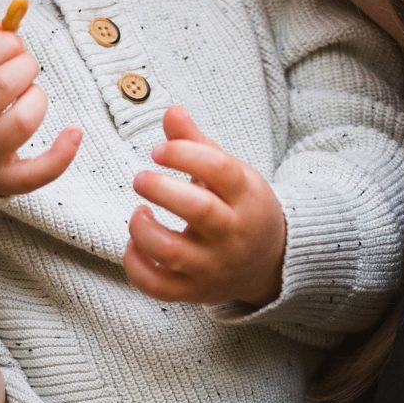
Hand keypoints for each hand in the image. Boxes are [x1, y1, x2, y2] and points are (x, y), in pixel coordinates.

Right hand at [0, 20, 80, 195]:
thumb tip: (1, 25)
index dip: (4, 42)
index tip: (13, 42)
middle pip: (1, 86)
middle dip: (24, 63)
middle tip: (24, 64)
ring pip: (22, 121)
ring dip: (37, 96)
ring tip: (30, 93)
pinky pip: (37, 173)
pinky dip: (62, 154)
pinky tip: (73, 132)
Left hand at [126, 104, 287, 307]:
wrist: (269, 263)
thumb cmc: (241, 208)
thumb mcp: (231, 173)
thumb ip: (198, 144)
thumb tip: (171, 111)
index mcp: (246, 197)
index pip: (218, 169)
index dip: (182, 153)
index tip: (159, 151)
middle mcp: (232, 234)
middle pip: (197, 209)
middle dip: (160, 188)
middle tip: (141, 177)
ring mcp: (212, 267)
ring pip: (171, 252)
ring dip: (143, 229)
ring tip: (138, 211)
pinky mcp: (193, 292)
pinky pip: (157, 287)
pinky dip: (136, 266)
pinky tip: (134, 244)